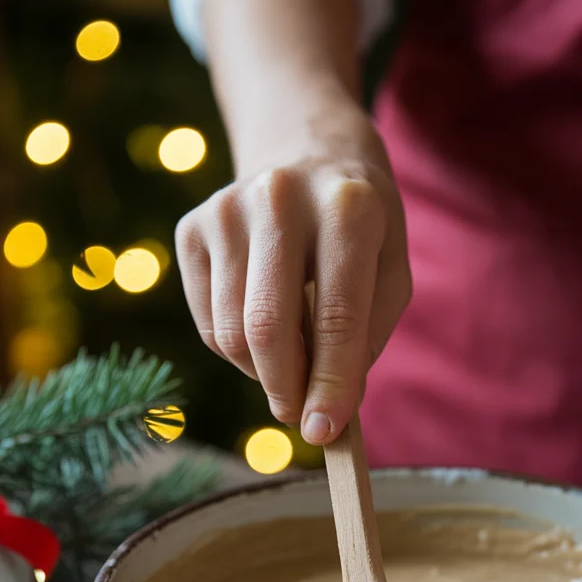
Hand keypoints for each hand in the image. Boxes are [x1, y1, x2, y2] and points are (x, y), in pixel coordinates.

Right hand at [175, 111, 410, 443]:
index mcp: (348, 207)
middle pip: (267, 327)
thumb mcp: (390, 271)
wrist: (305, 148)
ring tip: (293, 359)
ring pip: (230, 333)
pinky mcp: (191, 227)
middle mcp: (280, 198)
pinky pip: (207, 324)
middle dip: (286, 389)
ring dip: (263, 371)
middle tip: (301, 416)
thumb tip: (328, 411)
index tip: (325, 432)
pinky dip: (236, 350)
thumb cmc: (360, 228)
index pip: (336, 316)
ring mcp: (225, 209)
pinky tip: (263, 327)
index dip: (330, 384)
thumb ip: (365, 339)